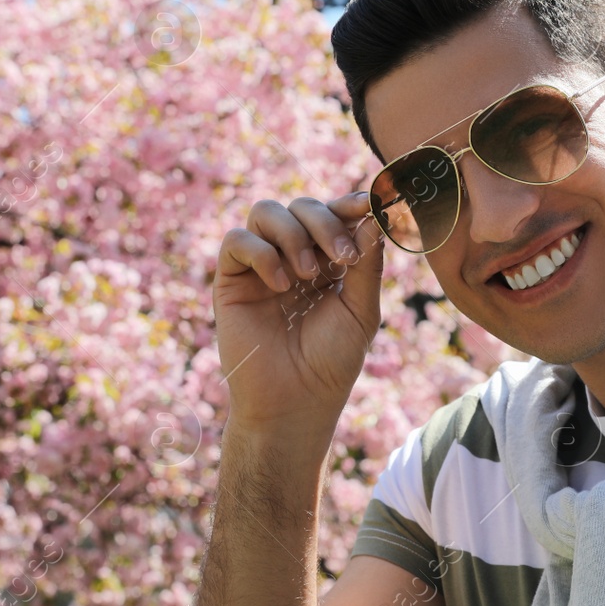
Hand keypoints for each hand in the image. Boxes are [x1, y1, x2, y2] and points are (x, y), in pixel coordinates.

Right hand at [213, 192, 385, 437]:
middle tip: (343, 258)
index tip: (368, 204)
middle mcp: (292, 256)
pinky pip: (236, 240)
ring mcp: (259, 265)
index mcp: (327, 259)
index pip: (334, 213)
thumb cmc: (331, 362)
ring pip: (266, 211)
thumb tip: (373, 217)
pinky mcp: (231, 280)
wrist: (294, 402)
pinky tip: (281, 285)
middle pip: (302, 206)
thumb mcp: (360, 311)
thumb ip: (368, 265)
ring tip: (309, 274)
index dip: (348, 202)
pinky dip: (261, 252)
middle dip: (326, 223)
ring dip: (294, 234)